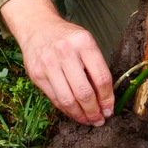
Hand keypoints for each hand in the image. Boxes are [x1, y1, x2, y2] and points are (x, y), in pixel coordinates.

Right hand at [1, 0, 113, 126]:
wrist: (37, 27)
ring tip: (89, 120)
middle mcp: (65, 53)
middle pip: (84, 92)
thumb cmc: (68, 38)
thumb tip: (106, 98)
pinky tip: (75, 113)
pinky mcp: (36, 74)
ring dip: (80, 115)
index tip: (110, 109)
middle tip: (100, 120)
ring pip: (68, 99)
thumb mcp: (86, 43)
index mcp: (84, 43)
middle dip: (94, 111)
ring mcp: (48, 64)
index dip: (108, 98)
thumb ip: (96, 66)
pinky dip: (66, 110)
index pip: (101, 78)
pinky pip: (54, 98)